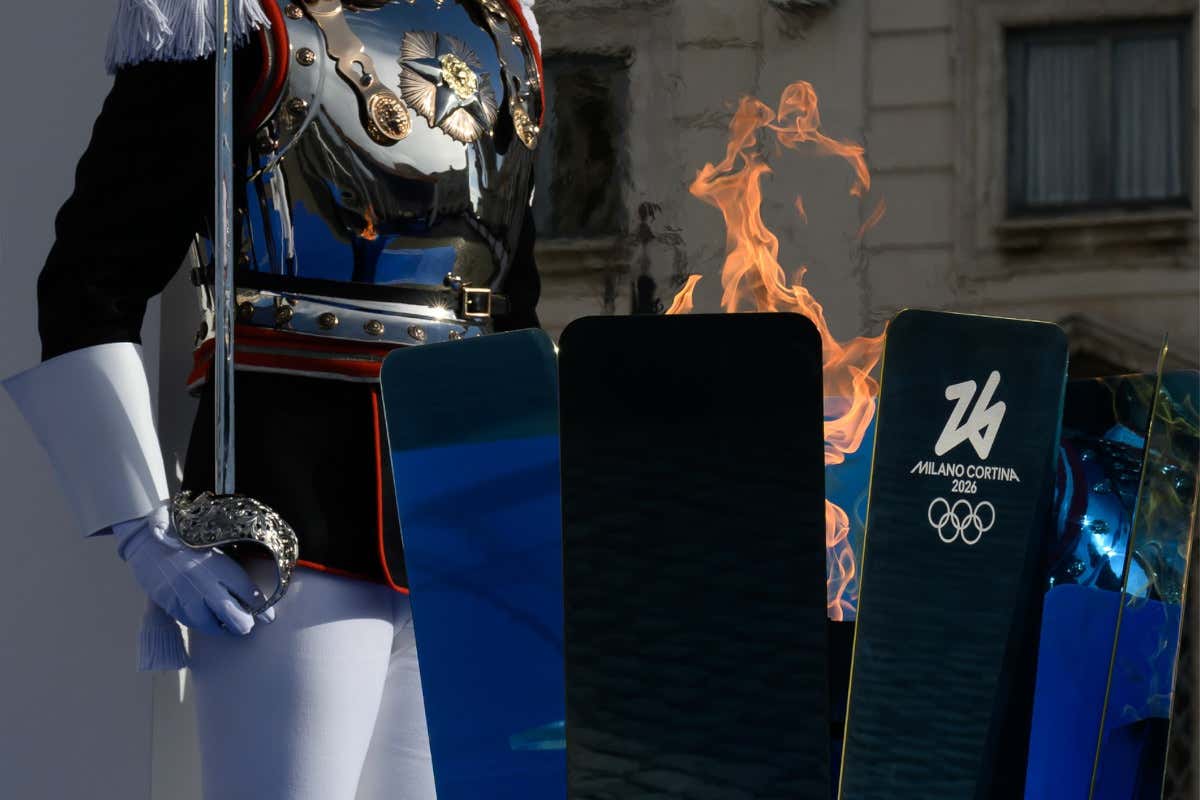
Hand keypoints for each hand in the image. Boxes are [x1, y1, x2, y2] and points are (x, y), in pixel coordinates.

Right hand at [114, 503, 275, 636]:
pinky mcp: (170, 604)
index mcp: (219, 565)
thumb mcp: (214, 547)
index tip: (268, 617)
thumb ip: (232, 568)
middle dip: (243, 624)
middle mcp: (204, 582)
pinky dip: (202, 624)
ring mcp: (185, 595)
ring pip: (209, 624)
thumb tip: (254, 590)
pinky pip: (189, 621)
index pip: (247, 591)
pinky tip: (209, 622)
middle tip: (248, 626)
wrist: (147, 540)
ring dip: (222, 629)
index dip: (261, 607)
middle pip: (231, 614)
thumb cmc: (185, 540)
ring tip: (229, 628)